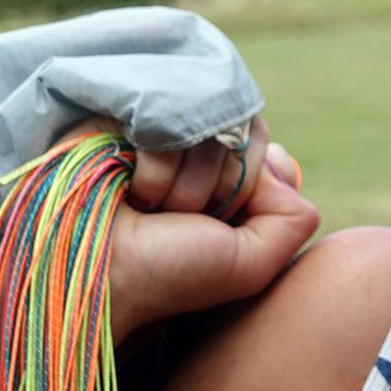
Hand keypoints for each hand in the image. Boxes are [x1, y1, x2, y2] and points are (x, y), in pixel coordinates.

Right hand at [59, 116, 318, 343]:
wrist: (98, 275)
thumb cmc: (168, 274)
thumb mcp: (250, 264)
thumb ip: (291, 219)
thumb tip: (282, 162)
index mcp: (219, 175)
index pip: (258, 138)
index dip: (247, 178)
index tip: (216, 219)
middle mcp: (188, 148)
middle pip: (236, 126)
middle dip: (217, 184)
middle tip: (180, 217)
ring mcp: (153, 129)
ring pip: (201, 122)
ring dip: (181, 181)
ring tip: (150, 208)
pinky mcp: (118, 116)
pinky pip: (164, 116)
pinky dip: (155, 163)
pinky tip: (131, 190)